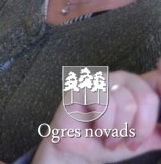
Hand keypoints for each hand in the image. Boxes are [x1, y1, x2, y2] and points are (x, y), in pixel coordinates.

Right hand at [34, 64, 160, 162]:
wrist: (78, 151)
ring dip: (118, 130)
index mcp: (138, 87)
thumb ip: (158, 133)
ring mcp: (101, 80)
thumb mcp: (141, 140)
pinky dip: (103, 125)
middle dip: (140, 129)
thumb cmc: (105, 141)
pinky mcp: (82, 87)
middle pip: (147, 98)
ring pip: (126, 103)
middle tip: (128, 140)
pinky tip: (97, 129)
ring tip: (109, 137)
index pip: (159, 79)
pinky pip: (105, 104)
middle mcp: (121, 79)